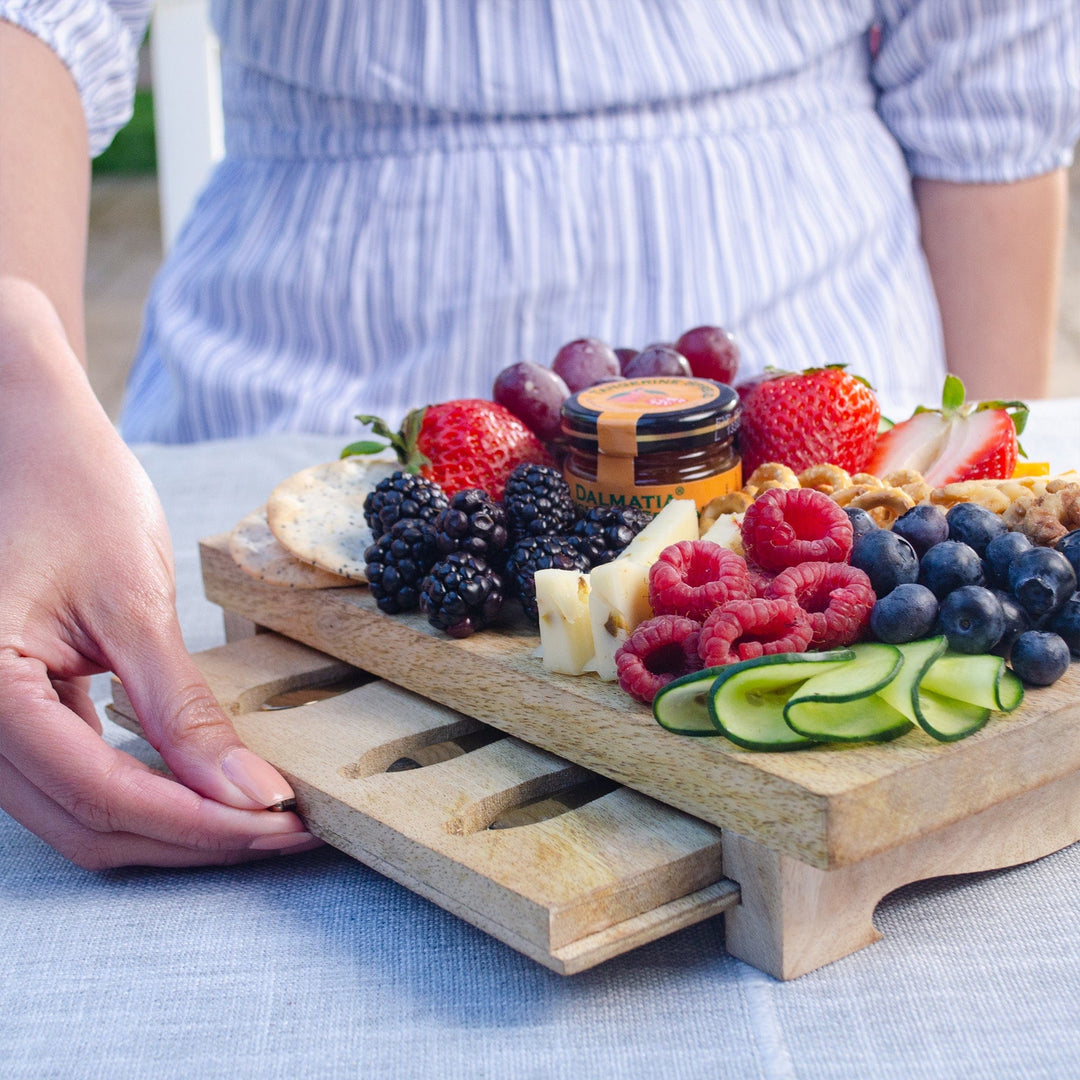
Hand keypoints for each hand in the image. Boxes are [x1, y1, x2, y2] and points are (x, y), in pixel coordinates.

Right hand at [0, 296, 321, 867]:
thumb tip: (249, 798)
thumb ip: (182, 711)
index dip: (202, 825)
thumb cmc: (70, 492)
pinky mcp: (13, 714)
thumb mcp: (135, 602)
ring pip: (81, 818)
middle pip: (90, 825)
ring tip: (260, 817)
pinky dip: (146, 795)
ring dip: (174, 827)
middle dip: (195, 838)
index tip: (285, 827)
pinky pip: (76, 783)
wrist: (25, 436)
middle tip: (288, 831)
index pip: (104, 797)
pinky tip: (209, 787)